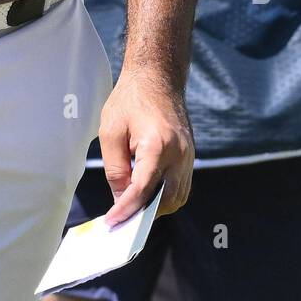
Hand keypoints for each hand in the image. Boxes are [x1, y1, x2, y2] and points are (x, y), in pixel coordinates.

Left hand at [97, 67, 193, 225]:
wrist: (157, 78)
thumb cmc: (130, 100)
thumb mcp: (110, 130)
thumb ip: (115, 168)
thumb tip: (120, 200)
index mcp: (158, 144)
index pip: (143, 188)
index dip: (126, 209)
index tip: (111, 222)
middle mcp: (180, 153)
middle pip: (167, 200)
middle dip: (144, 215)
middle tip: (121, 223)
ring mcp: (189, 156)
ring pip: (177, 197)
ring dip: (156, 208)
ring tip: (131, 212)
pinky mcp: (190, 156)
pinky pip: (180, 186)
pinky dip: (164, 197)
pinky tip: (145, 197)